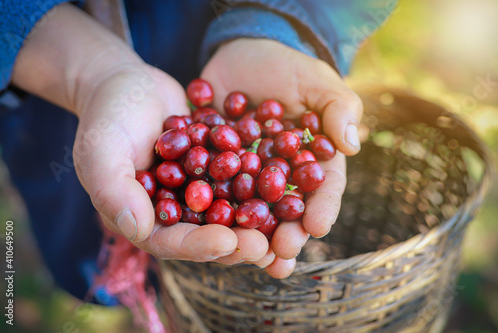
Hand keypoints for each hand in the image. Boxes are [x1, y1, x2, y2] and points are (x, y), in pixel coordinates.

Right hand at [73, 64, 271, 264]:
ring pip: (231, 212)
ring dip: (258, 221)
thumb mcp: (101, 151)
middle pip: (208, 234)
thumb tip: (137, 229)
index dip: (200, 245)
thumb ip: (114, 190)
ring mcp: (199, 190)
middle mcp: (175, 211)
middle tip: (268, 246)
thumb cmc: (107, 115)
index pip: (172, 241)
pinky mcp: (217, 168)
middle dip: (238, 242)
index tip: (229, 242)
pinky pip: (242, 179)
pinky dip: (263, 184)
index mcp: (144, 218)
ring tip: (286, 225)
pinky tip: (289, 185)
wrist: (128, 83)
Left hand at [201, 38, 362, 277]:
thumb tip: (352, 144)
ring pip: (247, 210)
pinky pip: (208, 187)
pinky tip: (201, 226)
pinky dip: (205, 207)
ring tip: (246, 256)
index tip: (318, 228)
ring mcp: (244, 175)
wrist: (239, 52)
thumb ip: (338, 108)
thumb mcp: (316, 80)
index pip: (322, 189)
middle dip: (284, 235)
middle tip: (279, 255)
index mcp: (309, 161)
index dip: (321, 209)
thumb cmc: (287, 66)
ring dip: (247, 235)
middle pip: (284, 211)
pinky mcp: (212, 167)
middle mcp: (278, 176)